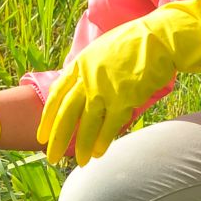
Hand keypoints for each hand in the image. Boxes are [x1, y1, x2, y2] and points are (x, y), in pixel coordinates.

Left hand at [38, 0, 200, 163]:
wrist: (158, 38)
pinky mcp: (124, 98)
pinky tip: (98, 153)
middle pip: (66, 114)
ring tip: (79, 162)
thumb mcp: (99, 50)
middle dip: (57, 138)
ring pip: (86, 124)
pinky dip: (103, 141)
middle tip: (51, 157)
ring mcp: (104, 89)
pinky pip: (109, 125)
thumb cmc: (132, 42)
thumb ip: (85, 69)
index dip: (47, 118)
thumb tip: (75, 85)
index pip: (56, 96)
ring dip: (81, 146)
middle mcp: (87, 78)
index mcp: (79, 65)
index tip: (42, 136)